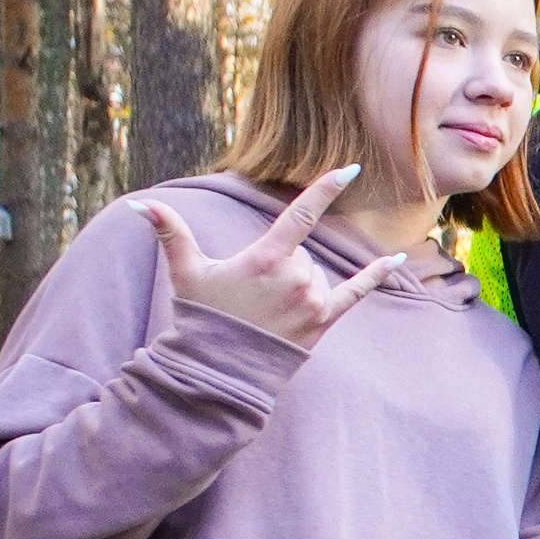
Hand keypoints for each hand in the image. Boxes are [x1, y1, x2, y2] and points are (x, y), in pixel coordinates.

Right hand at [137, 166, 404, 349]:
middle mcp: (295, 277)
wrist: (220, 369)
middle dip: (282, 265)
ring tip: (268, 309)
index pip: (302, 214)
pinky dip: (377, 275)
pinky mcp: (323, 321)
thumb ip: (171, 233)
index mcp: (266, 258)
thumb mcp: (187, 272)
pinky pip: (357, 292)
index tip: (350, 169)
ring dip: (298, 284)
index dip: (326, 189)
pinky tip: (399, 258)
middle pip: (302, 253)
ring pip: (317, 274)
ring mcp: (312, 300)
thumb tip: (140, 205)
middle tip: (253, 292)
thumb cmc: (203, 317)